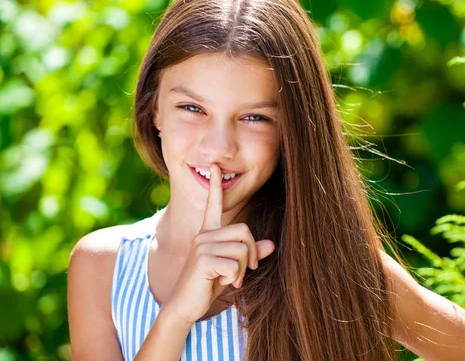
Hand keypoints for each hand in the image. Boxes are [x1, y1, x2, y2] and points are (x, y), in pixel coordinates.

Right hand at [162, 164, 275, 325]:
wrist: (185, 305)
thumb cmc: (208, 284)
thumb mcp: (232, 267)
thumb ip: (251, 254)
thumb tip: (272, 244)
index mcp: (209, 233)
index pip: (213, 204)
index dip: (216, 186)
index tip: (214, 167)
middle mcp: (204, 235)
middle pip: (244, 231)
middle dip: (251, 253)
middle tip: (243, 271)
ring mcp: (202, 246)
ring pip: (242, 249)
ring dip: (242, 270)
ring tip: (228, 278)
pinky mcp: (203, 260)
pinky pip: (235, 264)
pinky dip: (235, 277)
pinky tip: (222, 283)